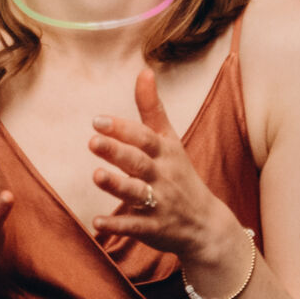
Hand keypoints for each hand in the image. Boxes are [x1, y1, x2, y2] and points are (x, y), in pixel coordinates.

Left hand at [88, 69, 234, 262]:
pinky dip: (117, 224)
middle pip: (139, 162)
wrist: (206, 224)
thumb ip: (152, 109)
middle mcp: (163, 176)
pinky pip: (135, 226)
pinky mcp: (154, 228)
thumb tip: (143, 70)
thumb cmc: (180, 174)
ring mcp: (160, 203)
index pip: (144, 138)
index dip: (122, 129)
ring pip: (137, 193)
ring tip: (96, 175)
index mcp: (165, 153)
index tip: (97, 120)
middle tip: (93, 141)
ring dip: (117, 185)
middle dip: (117, 152)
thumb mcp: (169, 141)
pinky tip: (96, 222)